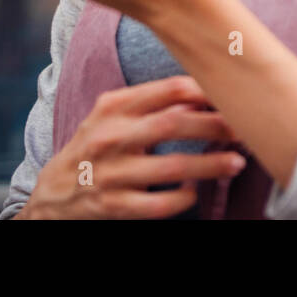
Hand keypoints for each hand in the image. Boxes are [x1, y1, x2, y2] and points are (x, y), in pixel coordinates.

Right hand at [19, 76, 246, 219]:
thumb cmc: (95, 146)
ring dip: (211, 165)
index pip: (168, 89)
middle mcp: (110, 137)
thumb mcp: (113, 116)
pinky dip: (183, 198)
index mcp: (113, 107)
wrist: (52, 193)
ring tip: (237, 162)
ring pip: (172, 168)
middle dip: (215, 126)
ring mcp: (111, 174)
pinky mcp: (113, 207)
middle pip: (173, 125)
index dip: (205, 91)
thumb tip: (204, 94)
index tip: (232, 96)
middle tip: (244, 129)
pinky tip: (195, 191)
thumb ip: (152, 104)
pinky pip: (159, 205)